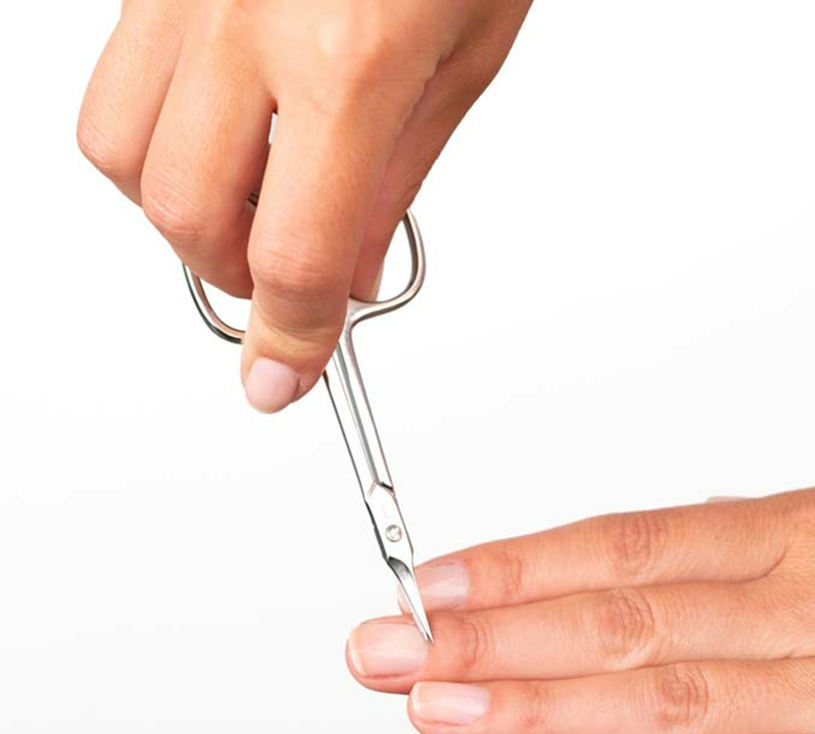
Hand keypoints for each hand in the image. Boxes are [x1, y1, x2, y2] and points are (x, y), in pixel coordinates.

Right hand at [78, 0, 529, 411]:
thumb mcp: (465, 63)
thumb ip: (394, 184)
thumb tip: (351, 278)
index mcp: (350, 59)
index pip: (295, 255)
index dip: (290, 339)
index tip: (282, 380)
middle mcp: (245, 17)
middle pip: (186, 217)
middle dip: (237, 279)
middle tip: (291, 283)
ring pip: (119, 156)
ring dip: (181, 215)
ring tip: (254, 206)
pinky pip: (112, 84)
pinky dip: (154, 143)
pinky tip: (221, 136)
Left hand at [347, 448, 814, 733]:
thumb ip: (780, 538)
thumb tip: (682, 537)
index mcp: (804, 534)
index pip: (627, 548)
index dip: (521, 566)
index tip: (432, 582)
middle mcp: (813, 602)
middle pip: (620, 619)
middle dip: (489, 639)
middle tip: (384, 651)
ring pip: (674, 696)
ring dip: (546, 708)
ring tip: (440, 710)